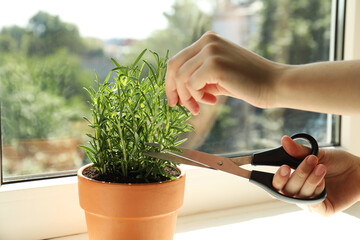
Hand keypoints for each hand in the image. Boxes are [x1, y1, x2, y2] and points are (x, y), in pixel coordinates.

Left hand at [165, 31, 279, 114]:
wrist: (274, 84)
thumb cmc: (247, 82)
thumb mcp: (217, 74)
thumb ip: (198, 75)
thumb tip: (175, 89)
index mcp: (207, 40)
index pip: (177, 60)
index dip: (171, 82)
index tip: (174, 99)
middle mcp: (207, 41)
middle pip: (173, 67)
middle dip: (173, 90)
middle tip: (180, 106)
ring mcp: (211, 51)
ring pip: (181, 78)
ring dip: (188, 97)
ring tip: (200, 106)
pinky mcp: (215, 65)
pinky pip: (192, 85)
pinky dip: (198, 97)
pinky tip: (213, 100)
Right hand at [273, 136, 359, 215]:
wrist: (359, 171)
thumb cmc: (336, 163)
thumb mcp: (316, 153)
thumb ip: (299, 151)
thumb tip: (284, 140)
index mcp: (292, 180)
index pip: (277, 184)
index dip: (277, 178)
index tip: (283, 167)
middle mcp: (297, 193)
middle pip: (287, 190)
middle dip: (298, 174)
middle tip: (310, 160)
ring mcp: (309, 203)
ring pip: (300, 196)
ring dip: (310, 180)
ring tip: (322, 167)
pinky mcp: (321, 211)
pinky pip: (313, 205)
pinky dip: (316, 191)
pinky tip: (323, 181)